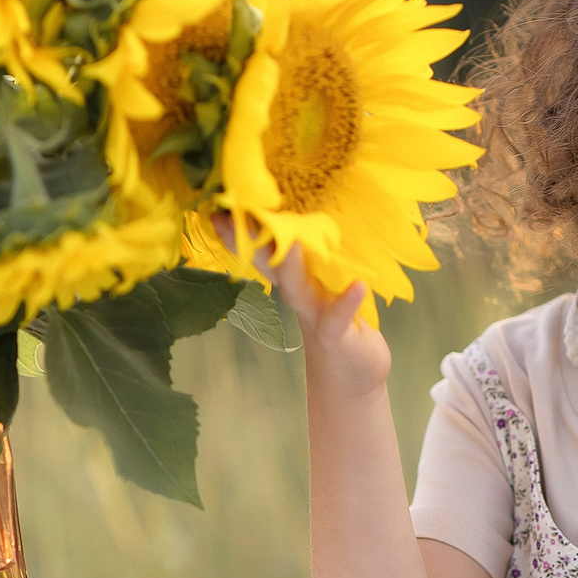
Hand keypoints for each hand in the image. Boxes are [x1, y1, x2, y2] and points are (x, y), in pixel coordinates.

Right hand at [225, 219, 389, 400]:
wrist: (350, 377)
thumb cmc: (338, 321)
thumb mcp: (324, 284)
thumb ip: (315, 254)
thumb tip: (311, 209)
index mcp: (295, 275)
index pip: (265, 245)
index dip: (242, 224)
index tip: (219, 200)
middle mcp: (299, 292)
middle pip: (269, 262)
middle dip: (250, 239)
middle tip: (227, 213)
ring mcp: (315, 314)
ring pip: (296, 288)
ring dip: (292, 266)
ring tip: (293, 242)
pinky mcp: (337, 334)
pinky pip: (339, 317)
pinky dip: (347, 302)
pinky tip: (358, 286)